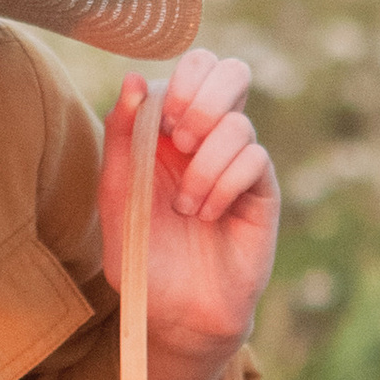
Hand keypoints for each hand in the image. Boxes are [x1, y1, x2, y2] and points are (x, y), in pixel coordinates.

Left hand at [97, 51, 279, 379]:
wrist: (176, 312)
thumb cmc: (143, 255)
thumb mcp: (117, 196)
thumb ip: (121, 139)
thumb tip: (133, 78)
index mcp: (170, 130)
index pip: (191, 67)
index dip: (178, 82)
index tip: (160, 124)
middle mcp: (209, 139)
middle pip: (230, 70)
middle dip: (202, 98)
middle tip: (179, 138)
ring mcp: (239, 163)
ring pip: (238, 122)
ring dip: (203, 165)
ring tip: (186, 207)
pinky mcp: (262, 191)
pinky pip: (254, 160)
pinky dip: (223, 185)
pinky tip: (208, 215)